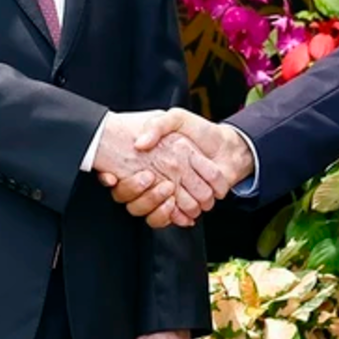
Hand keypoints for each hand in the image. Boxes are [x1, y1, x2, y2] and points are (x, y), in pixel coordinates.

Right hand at [100, 109, 254, 226]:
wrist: (226, 148)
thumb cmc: (199, 132)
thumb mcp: (176, 119)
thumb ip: (157, 125)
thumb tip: (140, 144)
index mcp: (146, 159)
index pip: (118, 176)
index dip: (113, 179)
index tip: (113, 176)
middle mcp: (151, 178)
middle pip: (129, 198)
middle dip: (141, 192)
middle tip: (153, 179)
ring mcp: (164, 193)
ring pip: (144, 210)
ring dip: (156, 202)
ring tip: (169, 190)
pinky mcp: (178, 206)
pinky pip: (164, 219)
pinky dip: (171, 216)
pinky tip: (175, 206)